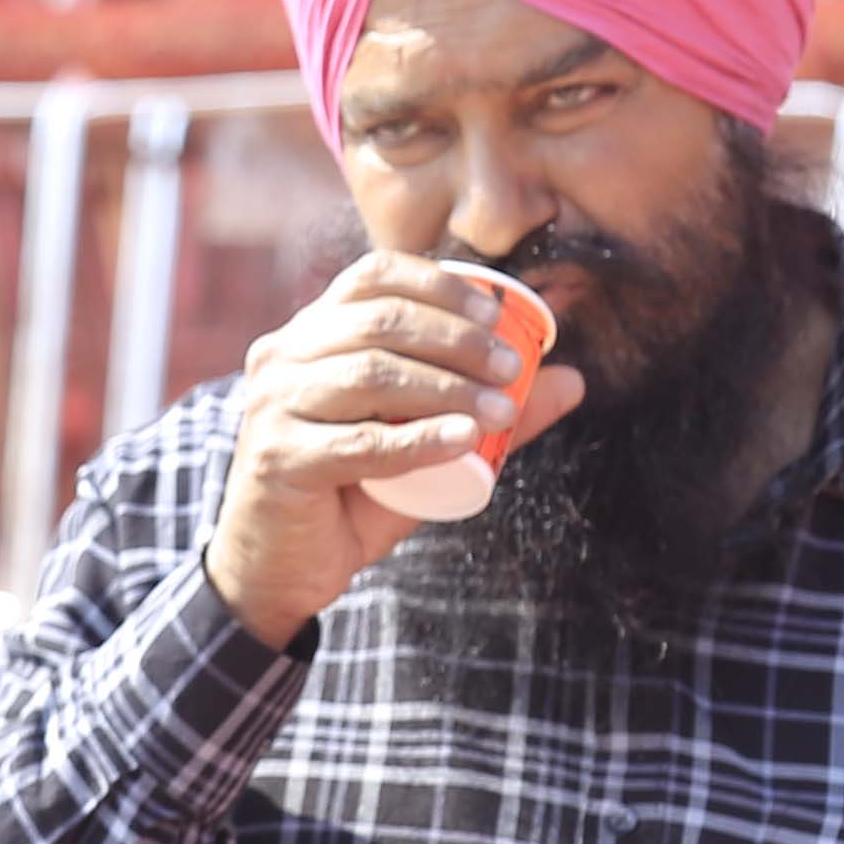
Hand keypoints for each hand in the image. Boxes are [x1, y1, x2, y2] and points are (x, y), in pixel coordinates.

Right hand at [198, 253, 589, 650]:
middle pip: (379, 322)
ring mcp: (273, 405)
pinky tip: (462, 440)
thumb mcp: (421, 442)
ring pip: (371, 376)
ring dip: (447, 389)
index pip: (373, 278)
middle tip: (513, 370)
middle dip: (458, 340)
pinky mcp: (278, 458)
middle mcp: (282, 357)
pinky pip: (359, 441)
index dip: (440, 286)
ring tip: (501, 410)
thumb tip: (570, 380)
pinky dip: (418, 439)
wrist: (279, 565)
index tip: (497, 315)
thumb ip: (484, 409)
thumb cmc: (349, 494)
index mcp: (310, 334)